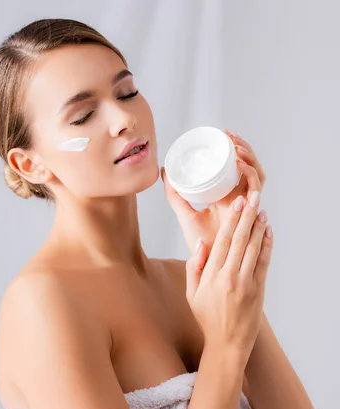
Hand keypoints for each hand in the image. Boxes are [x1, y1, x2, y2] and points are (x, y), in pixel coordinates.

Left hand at [160, 130, 266, 257]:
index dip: (236, 148)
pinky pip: (257, 189)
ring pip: (257, 174)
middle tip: (229, 135)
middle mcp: (241, 199)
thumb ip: (174, 195)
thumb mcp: (184, 212)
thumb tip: (164, 172)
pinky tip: (239, 164)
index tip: (224, 133)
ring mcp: (248, 205)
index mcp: (229, 196)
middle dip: (244, 147)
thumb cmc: (198, 242)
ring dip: (249, 156)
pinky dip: (250, 173)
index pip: (238, 167)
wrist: (207, 263)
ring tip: (235, 146)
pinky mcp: (251, 213)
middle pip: (250, 167)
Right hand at [185, 193, 272, 364]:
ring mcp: (246, 283)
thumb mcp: (191, 294)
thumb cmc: (207, 319)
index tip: (236, 204)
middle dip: (246, 216)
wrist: (227, 343)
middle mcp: (229, 277)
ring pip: (254, 248)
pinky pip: (264, 262)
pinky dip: (267, 245)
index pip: (222, 242)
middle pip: (240, 240)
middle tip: (252, 197)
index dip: (230, 220)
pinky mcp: (258, 289)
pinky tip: (268, 232)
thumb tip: (201, 244)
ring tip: (261, 210)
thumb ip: (194, 267)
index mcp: (211, 277)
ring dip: (258, 227)